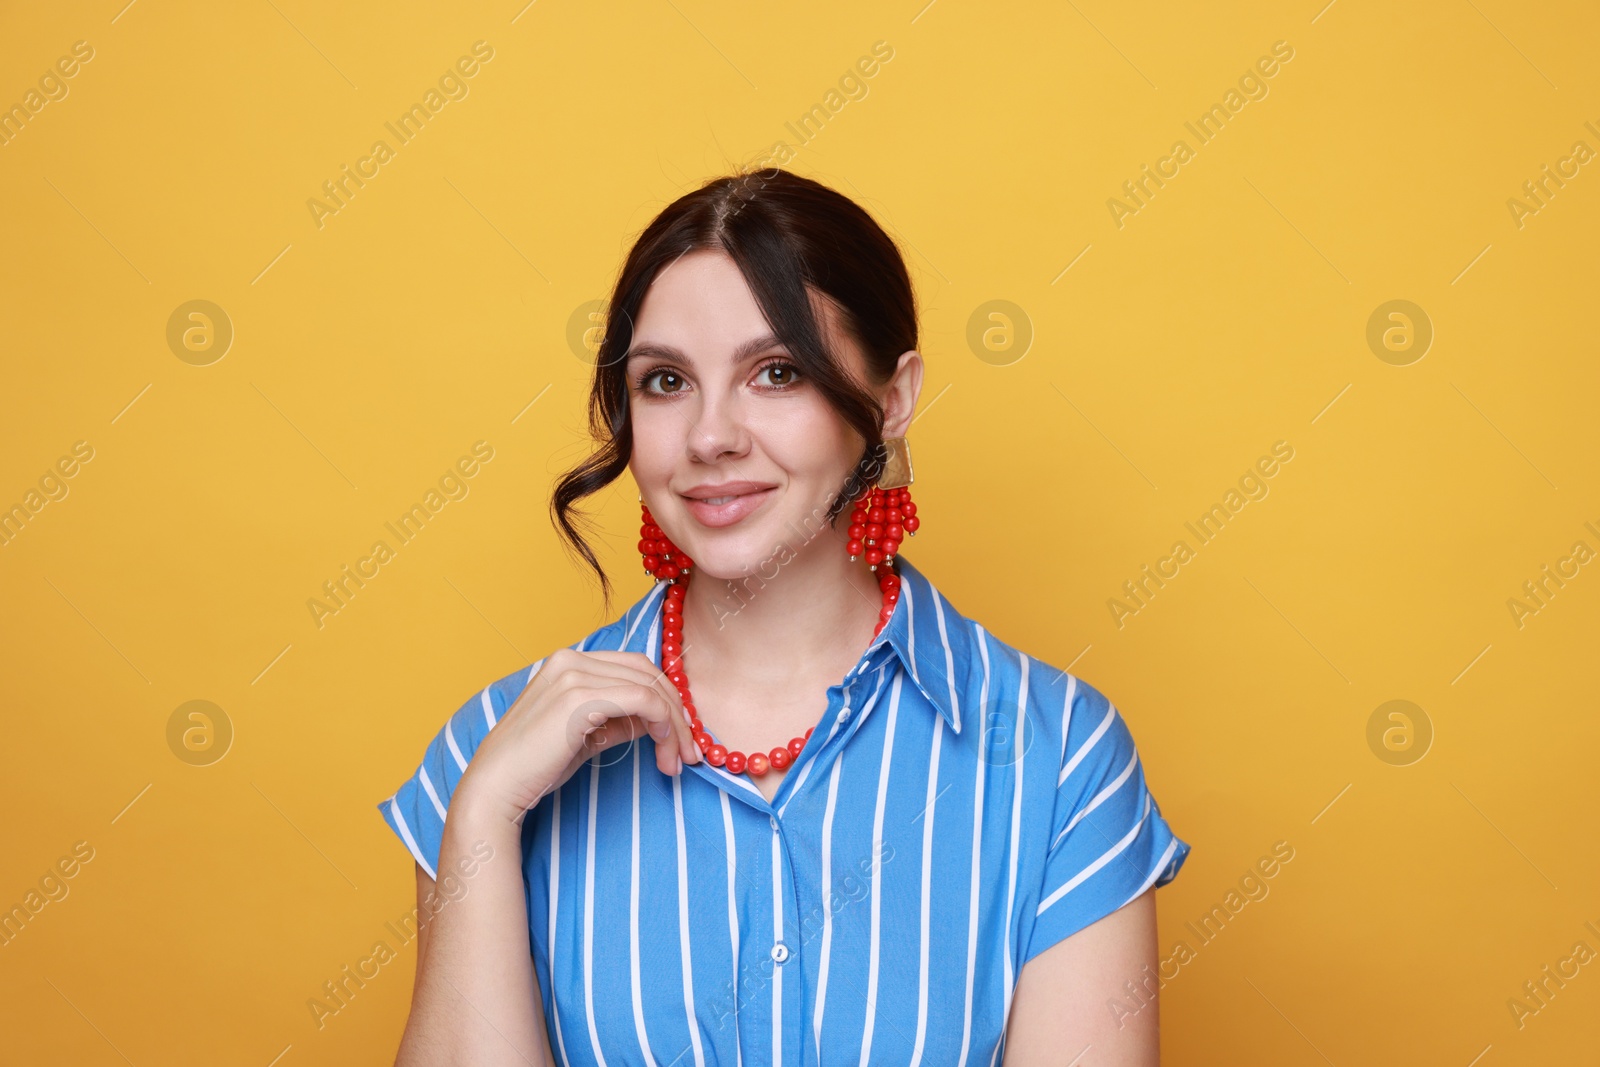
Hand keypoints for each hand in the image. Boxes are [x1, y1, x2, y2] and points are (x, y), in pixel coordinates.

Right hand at [452, 649, 702, 825]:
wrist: (497, 787)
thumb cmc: (535, 766)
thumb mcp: (585, 735)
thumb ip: (618, 720)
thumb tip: (657, 720)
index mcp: (569, 661)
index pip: (635, 668)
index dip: (666, 698)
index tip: (681, 735)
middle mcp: (572, 659)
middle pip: (648, 673)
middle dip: (678, 713)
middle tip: (691, 752)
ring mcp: (574, 674)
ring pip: (651, 688)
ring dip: (675, 725)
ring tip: (679, 761)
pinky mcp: (580, 697)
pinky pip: (643, 701)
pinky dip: (664, 725)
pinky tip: (665, 752)